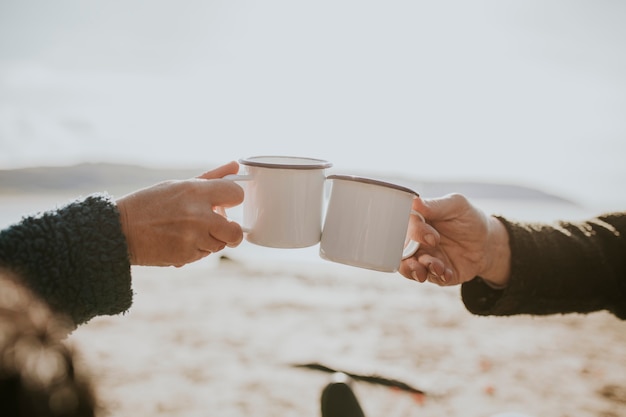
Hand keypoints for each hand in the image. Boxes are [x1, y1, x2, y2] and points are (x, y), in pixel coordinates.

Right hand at [116, 161, 244, 266]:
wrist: (120, 231)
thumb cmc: (150, 204)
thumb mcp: (177, 185)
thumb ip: (211, 177)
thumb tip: (235, 164)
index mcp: (195, 191)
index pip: (236, 194)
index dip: (234, 199)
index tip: (227, 202)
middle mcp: (197, 214)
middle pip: (235, 231)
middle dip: (232, 231)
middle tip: (222, 228)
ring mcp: (192, 237)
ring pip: (219, 245)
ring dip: (211, 240)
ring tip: (189, 231)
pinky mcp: (186, 256)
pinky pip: (203, 255)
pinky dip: (196, 250)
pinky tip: (179, 241)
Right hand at [399, 194, 510, 286]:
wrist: (487, 243)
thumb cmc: (469, 218)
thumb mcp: (456, 206)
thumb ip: (435, 206)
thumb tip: (414, 201)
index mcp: (417, 222)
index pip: (404, 226)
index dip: (414, 233)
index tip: (432, 237)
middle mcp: (416, 241)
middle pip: (399, 251)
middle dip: (407, 260)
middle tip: (422, 261)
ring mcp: (424, 258)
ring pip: (409, 268)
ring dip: (418, 271)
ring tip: (436, 268)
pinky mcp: (435, 273)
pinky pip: (430, 278)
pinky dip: (437, 276)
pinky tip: (448, 273)